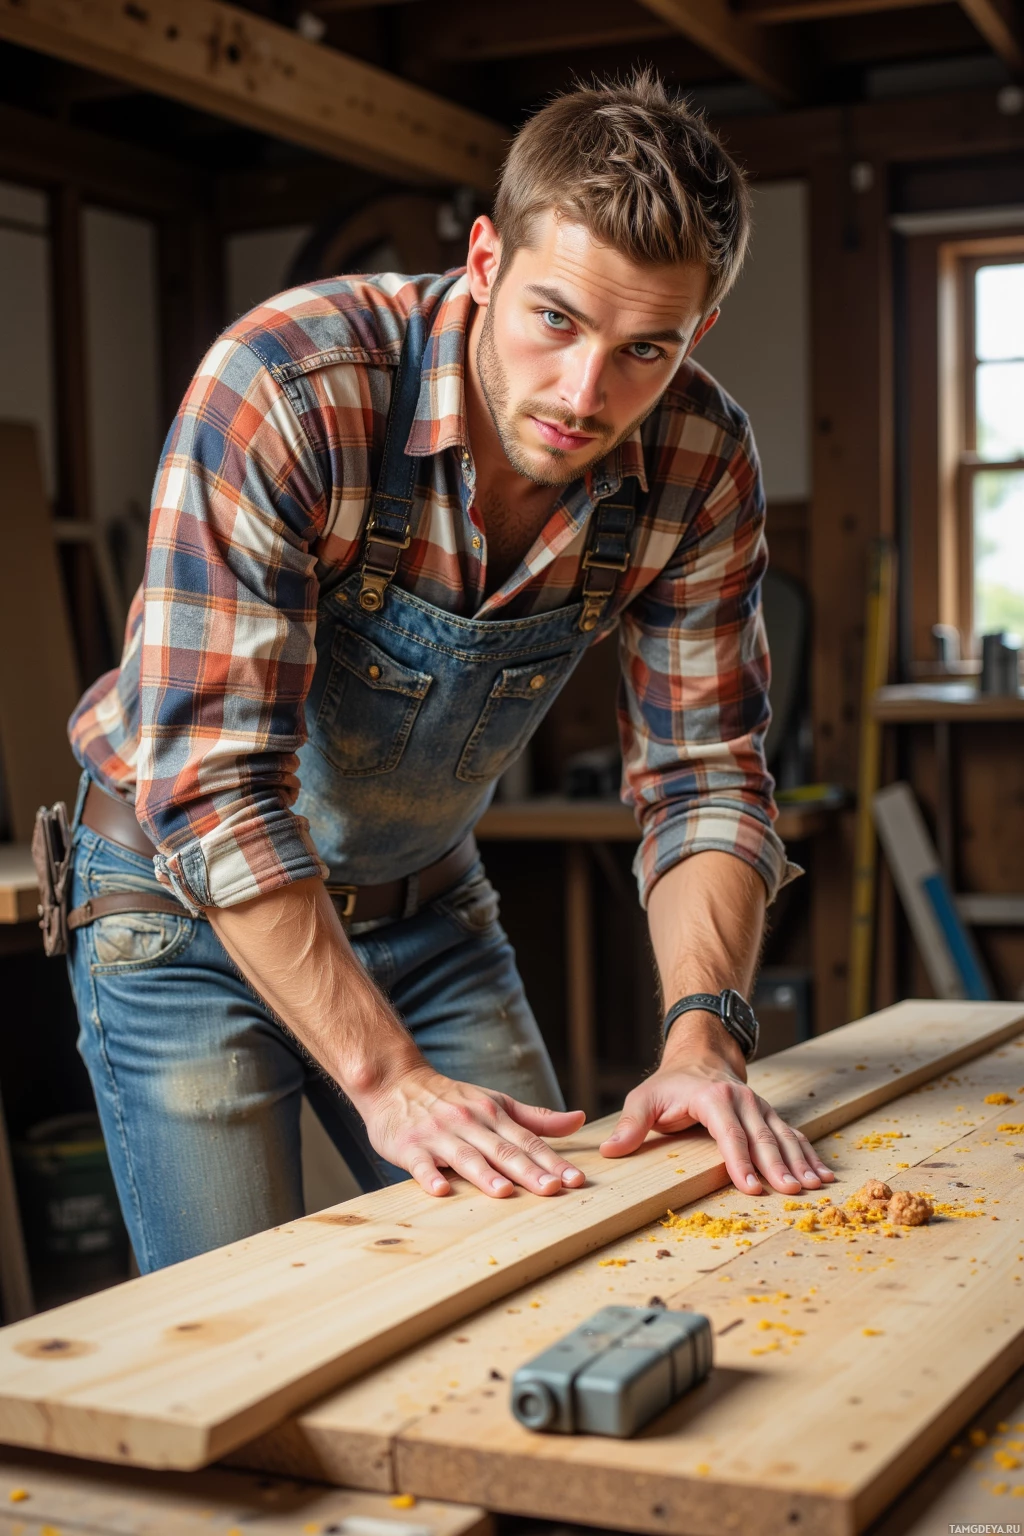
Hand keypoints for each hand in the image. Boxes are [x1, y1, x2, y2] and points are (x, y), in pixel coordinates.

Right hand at [352, 1064, 586, 1198]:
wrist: (395, 1082)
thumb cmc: (451, 1099)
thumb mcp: (495, 1102)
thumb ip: (536, 1118)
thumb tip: (578, 1119)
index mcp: (492, 1114)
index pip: (528, 1141)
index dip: (552, 1161)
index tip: (575, 1180)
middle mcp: (469, 1123)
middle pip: (503, 1150)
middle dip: (529, 1171)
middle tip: (552, 1190)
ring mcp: (439, 1135)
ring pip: (466, 1157)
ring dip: (485, 1175)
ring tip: (504, 1193)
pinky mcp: (410, 1146)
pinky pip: (421, 1164)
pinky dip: (430, 1176)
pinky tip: (440, 1190)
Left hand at [600, 1042, 834, 1196]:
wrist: (700, 1055)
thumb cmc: (670, 1084)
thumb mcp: (644, 1099)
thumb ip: (631, 1124)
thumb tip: (611, 1150)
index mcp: (713, 1098)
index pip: (729, 1134)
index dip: (740, 1161)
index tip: (750, 1188)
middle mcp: (743, 1101)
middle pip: (763, 1137)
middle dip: (778, 1167)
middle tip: (791, 1193)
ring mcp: (760, 1107)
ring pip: (783, 1136)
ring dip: (800, 1162)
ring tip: (815, 1187)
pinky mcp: (770, 1116)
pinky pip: (792, 1136)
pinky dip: (808, 1155)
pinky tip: (822, 1175)